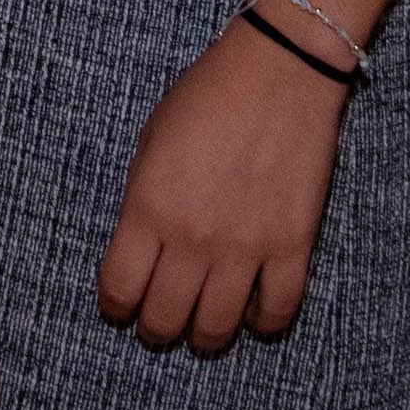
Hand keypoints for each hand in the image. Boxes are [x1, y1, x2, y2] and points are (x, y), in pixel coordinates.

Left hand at [96, 18, 347, 353]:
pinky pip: (277, 310)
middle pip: (164, 318)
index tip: (121, 308)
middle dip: (157, 329)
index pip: (120, 288)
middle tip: (161, 324)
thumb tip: (146, 248)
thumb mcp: (151, 141)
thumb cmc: (207, 96)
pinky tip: (254, 315)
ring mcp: (245, 247)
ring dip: (205, 338)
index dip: (116, 307)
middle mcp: (192, 237)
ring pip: (216, 328)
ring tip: (203, 331)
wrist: (279, 71)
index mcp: (148, 207)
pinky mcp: (292, 246)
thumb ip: (143, 201)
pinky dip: (264, 323)